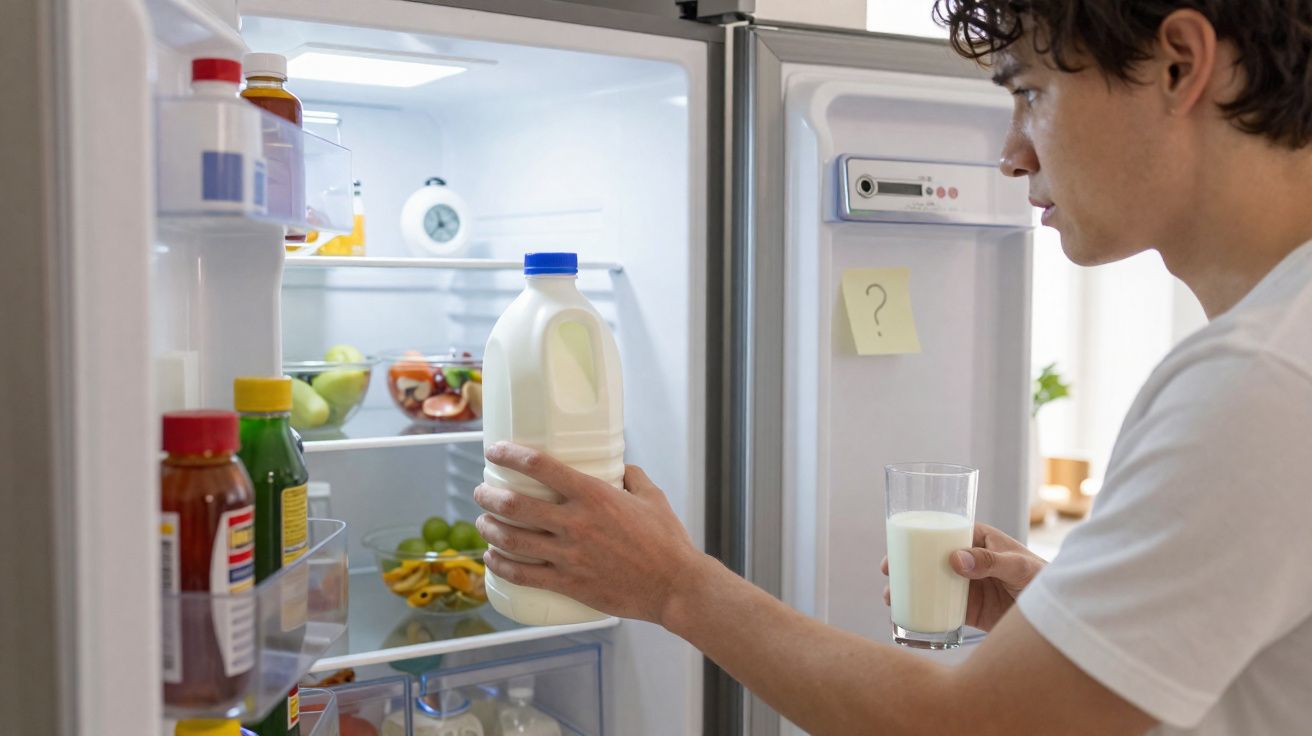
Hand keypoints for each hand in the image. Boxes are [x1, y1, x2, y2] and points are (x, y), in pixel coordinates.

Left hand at [473, 442, 704, 623]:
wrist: (675, 586)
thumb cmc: (667, 541)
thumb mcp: (652, 497)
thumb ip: (632, 477)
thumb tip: (620, 468)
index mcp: (593, 495)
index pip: (540, 467)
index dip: (510, 455)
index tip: (495, 451)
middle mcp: (575, 523)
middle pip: (514, 505)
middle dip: (488, 496)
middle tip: (481, 492)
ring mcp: (569, 555)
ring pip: (512, 540)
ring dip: (489, 529)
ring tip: (482, 523)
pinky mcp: (568, 583)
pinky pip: (523, 575)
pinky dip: (501, 566)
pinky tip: (492, 559)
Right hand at [881, 522, 1044, 631]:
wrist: (1059, 619)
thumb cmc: (1043, 580)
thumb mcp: (1018, 566)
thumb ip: (990, 561)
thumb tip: (955, 559)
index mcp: (979, 540)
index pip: (944, 530)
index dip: (918, 534)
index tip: (899, 543)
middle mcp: (969, 561)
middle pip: (930, 557)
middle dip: (905, 562)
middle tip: (887, 571)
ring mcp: (967, 585)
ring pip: (930, 582)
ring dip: (908, 587)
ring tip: (891, 598)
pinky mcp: (969, 610)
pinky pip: (940, 607)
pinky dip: (921, 610)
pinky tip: (906, 616)